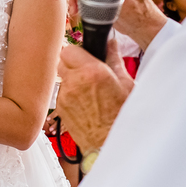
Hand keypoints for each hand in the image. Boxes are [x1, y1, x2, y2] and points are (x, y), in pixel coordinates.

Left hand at [54, 36, 132, 152]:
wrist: (109, 142)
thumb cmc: (121, 116)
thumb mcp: (126, 84)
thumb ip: (114, 60)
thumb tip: (111, 44)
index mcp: (93, 72)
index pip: (70, 49)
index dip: (78, 51)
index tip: (85, 55)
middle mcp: (75, 81)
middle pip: (62, 60)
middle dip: (73, 63)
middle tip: (86, 70)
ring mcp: (65, 95)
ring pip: (61, 77)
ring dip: (71, 78)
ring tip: (87, 89)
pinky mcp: (60, 107)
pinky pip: (61, 92)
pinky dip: (69, 93)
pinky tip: (83, 102)